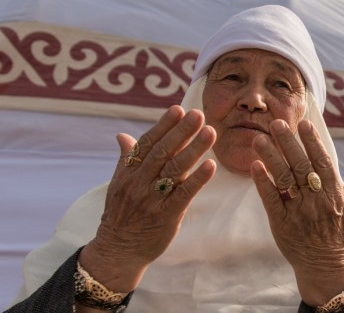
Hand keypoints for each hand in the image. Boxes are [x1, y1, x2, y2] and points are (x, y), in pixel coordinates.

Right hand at [79, 105, 216, 292]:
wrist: (117, 250)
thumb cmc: (121, 214)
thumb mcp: (118, 184)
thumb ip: (126, 158)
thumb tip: (122, 134)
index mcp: (129, 172)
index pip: (147, 143)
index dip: (163, 125)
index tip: (178, 108)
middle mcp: (139, 182)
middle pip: (163, 151)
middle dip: (182, 131)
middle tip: (198, 113)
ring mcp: (153, 198)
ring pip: (175, 169)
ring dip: (194, 149)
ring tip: (210, 132)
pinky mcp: (167, 215)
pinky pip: (184, 194)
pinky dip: (198, 179)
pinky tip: (211, 165)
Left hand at [251, 119, 343, 305]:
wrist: (325, 266)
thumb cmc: (339, 235)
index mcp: (334, 194)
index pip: (323, 162)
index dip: (313, 142)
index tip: (304, 124)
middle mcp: (317, 200)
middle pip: (301, 165)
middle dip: (288, 142)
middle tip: (276, 122)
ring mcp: (298, 211)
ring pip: (284, 179)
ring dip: (271, 157)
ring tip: (259, 138)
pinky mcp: (281, 223)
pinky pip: (271, 199)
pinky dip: (263, 182)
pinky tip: (255, 166)